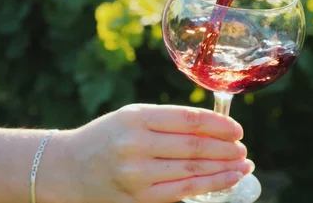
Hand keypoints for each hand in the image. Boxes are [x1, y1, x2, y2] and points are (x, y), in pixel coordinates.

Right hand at [53, 103, 252, 202]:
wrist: (69, 168)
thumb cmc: (109, 136)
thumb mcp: (133, 117)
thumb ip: (170, 121)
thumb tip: (216, 127)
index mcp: (136, 118)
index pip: (189, 120)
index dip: (219, 125)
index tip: (237, 130)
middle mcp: (136, 145)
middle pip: (194, 147)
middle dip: (225, 149)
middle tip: (242, 149)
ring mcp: (136, 174)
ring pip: (192, 171)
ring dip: (224, 169)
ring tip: (242, 166)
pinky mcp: (138, 198)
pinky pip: (182, 191)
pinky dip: (209, 185)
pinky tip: (226, 180)